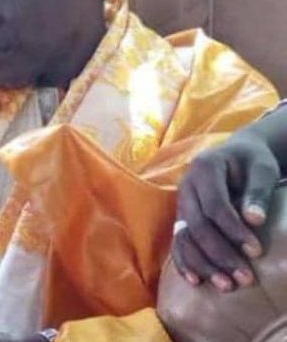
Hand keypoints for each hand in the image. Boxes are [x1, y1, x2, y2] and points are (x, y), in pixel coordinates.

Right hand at [173, 131, 280, 291]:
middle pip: (197, 226)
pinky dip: (185, 262)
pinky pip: (178, 243)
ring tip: (226, 286)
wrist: (237, 155)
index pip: (215, 205)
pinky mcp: (181, 218)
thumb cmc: (252, 161)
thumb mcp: (262, 168)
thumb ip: (258, 191)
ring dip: (203, 264)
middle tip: (245, 279)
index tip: (257, 252)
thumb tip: (255, 220)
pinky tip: (196, 281)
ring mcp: (181, 204)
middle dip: (220, 255)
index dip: (233, 230)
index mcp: (204, 169)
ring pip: (185, 238)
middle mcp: (186, 187)